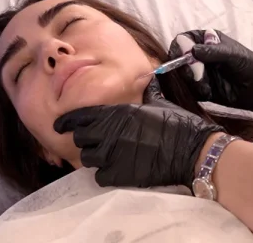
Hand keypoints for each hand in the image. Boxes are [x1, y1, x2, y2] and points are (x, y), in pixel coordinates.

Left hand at [53, 78, 222, 188]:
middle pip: (80, 138)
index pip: (79, 116)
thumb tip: (148, 76)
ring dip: (94, 157)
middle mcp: (109, 132)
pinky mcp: (119, 174)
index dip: (67, 122)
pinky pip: (99, 176)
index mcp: (116, 112)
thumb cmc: (176, 123)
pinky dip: (105, 174)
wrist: (191, 150)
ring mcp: (113, 155)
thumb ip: (147, 91)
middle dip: (84, 139)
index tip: (61, 125)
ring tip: (106, 156)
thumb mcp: (159, 102)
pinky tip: (115, 169)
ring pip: (87, 158)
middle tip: (93, 141)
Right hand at [168, 30, 252, 120]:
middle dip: (185, 67)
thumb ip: (212, 52)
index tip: (185, 56)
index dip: (180, 47)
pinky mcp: (202, 88)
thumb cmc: (252, 66)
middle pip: (179, 58)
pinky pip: (190, 89)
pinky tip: (209, 92)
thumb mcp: (233, 55)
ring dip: (192, 81)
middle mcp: (200, 55)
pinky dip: (197, 91)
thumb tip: (191, 51)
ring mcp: (200, 72)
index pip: (184, 39)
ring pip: (182, 75)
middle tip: (197, 74)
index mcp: (207, 40)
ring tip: (206, 86)